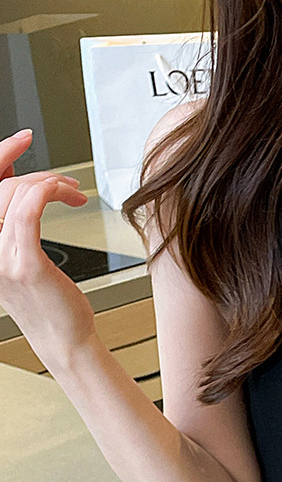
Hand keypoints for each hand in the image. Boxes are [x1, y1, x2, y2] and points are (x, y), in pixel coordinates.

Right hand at [0, 129, 96, 370]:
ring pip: (18, 194)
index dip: (0, 156)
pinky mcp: (25, 265)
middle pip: (0, 187)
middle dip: (37, 174)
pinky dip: (49, 192)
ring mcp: (0, 259)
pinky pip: (30, 210)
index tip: (20, 140)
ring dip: (53, 186)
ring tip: (74, 197)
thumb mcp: (24, 254)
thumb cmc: (50, 302)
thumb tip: (22, 183)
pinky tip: (68, 197)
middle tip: (66, 183)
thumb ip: (16, 220)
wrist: (64, 341)